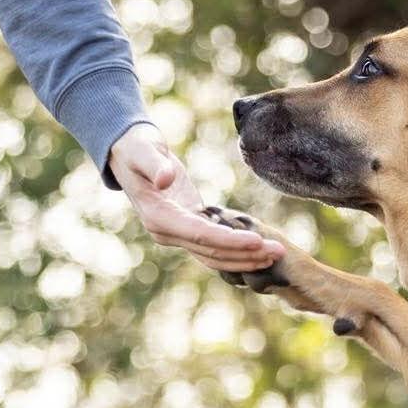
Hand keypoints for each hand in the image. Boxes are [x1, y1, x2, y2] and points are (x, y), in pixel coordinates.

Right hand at [107, 123, 283, 272]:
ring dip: (246, 258)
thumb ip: (155, 164)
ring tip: (276, 254)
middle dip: (246, 254)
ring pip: (215, 256)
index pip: (200, 234)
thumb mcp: (142, 150)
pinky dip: (237, 252)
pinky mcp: (189, 229)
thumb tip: (165, 180)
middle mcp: (167, 233)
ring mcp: (177, 234)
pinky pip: (215, 248)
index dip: (229, 240)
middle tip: (279, 251)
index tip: (256, 240)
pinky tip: (260, 252)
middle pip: (212, 251)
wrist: (128, 155)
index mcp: (158, 217)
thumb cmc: (136, 149)